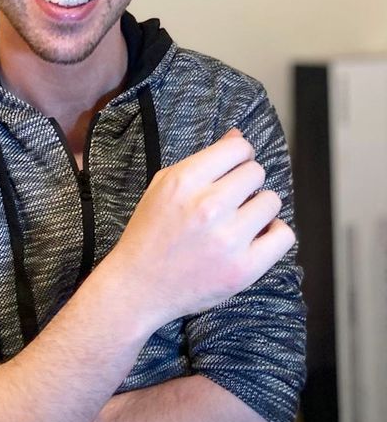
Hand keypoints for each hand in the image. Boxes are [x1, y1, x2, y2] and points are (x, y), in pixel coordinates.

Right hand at [108, 129, 294, 326]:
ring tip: (239, 221)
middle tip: (230, 201)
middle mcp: (208, 206)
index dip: (239, 156)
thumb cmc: (150, 233)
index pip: (238, 149)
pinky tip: (255, 237)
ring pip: (271, 201)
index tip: (234, 169)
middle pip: (256, 173)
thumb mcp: (164, 186)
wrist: (138, 286)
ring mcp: (228, 239)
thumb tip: (238, 135)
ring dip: (258, 208)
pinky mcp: (243, 269)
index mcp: (185, 181)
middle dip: (246, 183)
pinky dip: (273, 234)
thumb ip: (203, 159)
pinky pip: (283, 235)